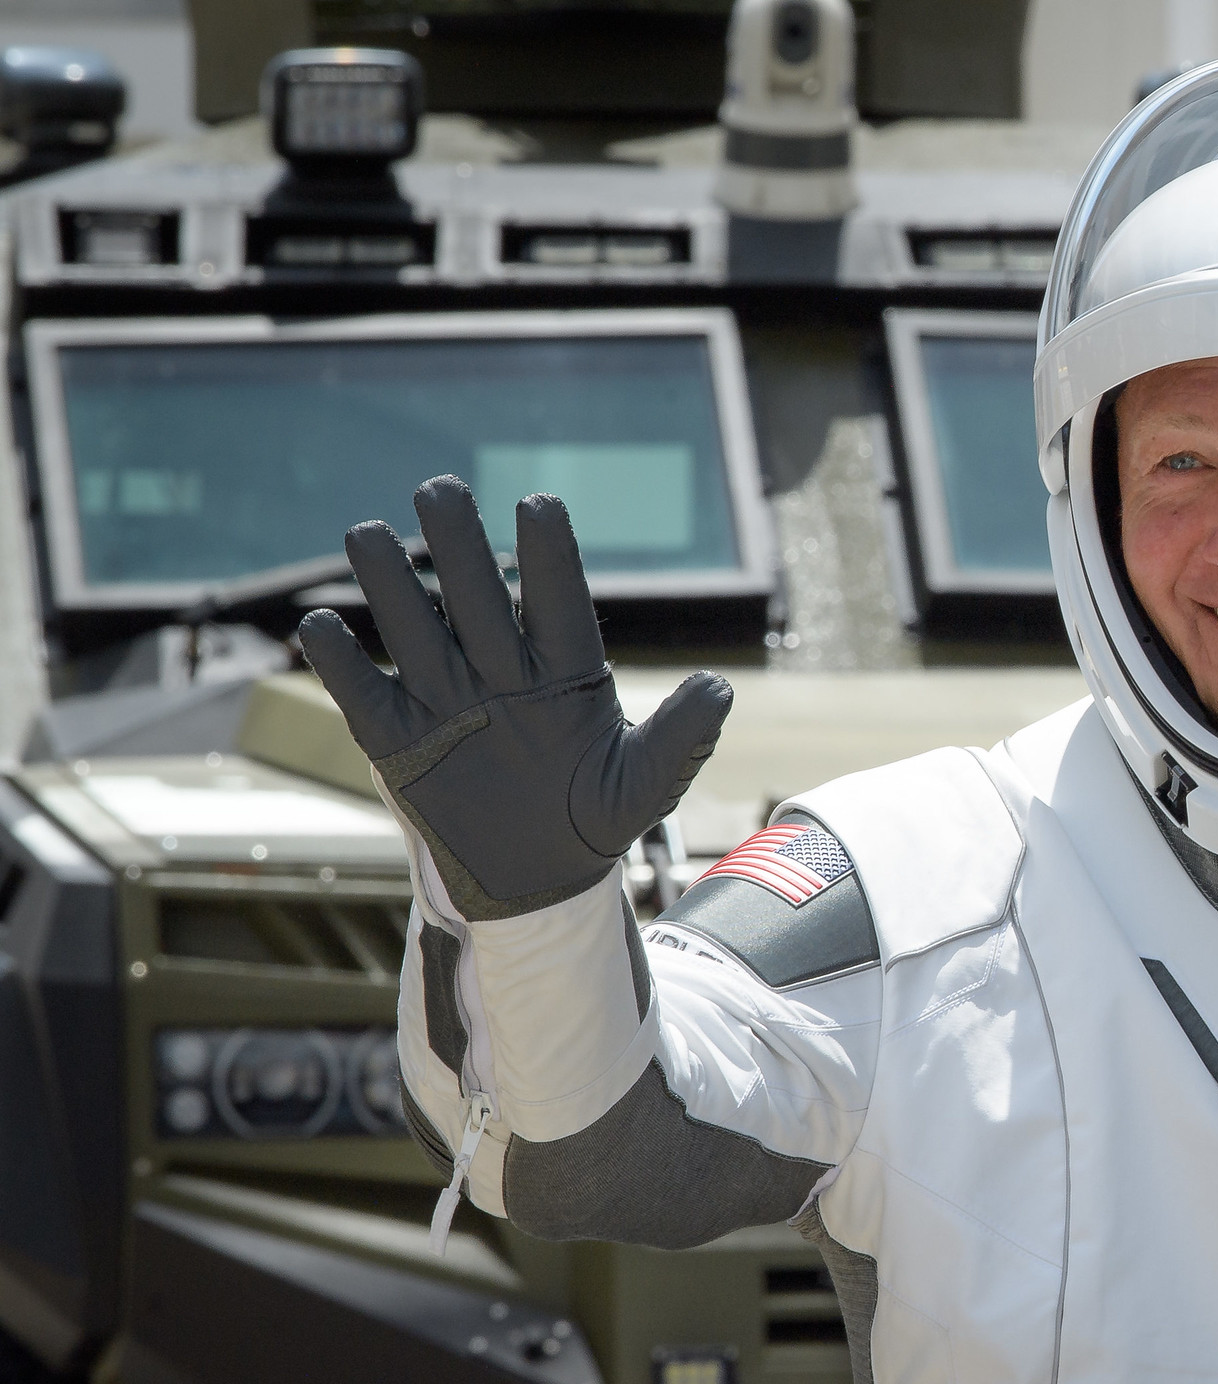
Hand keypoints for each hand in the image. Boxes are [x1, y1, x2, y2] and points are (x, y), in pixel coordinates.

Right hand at [299, 476, 731, 920]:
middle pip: (477, 597)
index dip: (547, 555)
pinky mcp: (402, 744)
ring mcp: (449, 702)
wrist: (540, 879)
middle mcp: (503, 671)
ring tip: (366, 533)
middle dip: (458, 546)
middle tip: (439, 491)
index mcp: (566, 671)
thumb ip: (680, 738)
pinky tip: (319, 627)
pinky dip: (340, 665)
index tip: (537, 506)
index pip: (557, 600)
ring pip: (415, 630)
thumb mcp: (645, 785)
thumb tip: (718, 690)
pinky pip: (365, 697)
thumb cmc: (598, 818)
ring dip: (391, 584)